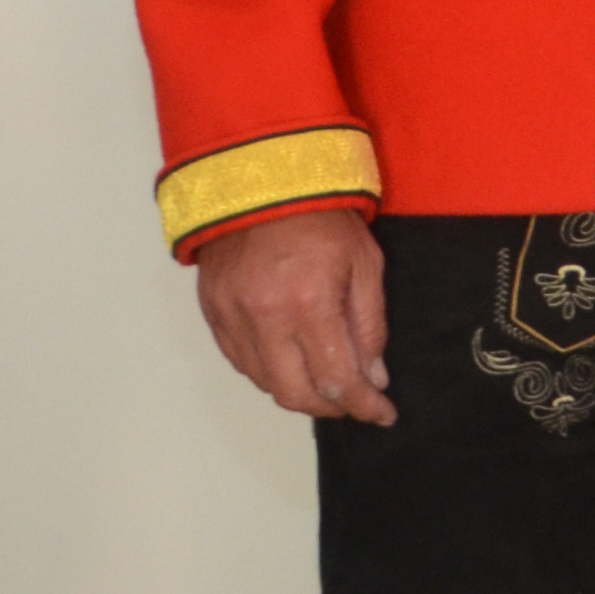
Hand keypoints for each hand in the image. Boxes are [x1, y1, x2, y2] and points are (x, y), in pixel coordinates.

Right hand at [195, 207, 394, 422]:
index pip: (337, 378)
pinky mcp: (212, 313)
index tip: (382, 414)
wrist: (262, 179)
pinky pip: (241, 362)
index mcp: (309, 303)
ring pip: (265, 383)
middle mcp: (265, 319)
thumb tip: (373, 375)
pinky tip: (291, 362)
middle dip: (330, 408)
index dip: (363, 405)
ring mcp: (232, 318)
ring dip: (298, 392)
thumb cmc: (320, 215)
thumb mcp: (364, 263)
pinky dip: (269, 371)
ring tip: (325, 382)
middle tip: (354, 403)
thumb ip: (369, 324)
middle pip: (295, 394)